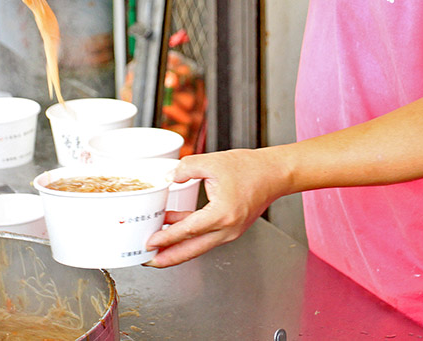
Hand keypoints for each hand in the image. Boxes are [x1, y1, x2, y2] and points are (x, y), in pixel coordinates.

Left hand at [145, 148, 289, 266]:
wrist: (274, 174)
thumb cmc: (251, 168)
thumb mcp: (212, 162)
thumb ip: (186, 168)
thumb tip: (169, 177)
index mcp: (222, 214)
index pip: (187, 231)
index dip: (166, 238)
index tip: (150, 242)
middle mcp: (227, 228)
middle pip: (192, 250)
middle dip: (168, 258)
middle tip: (148, 260)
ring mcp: (231, 231)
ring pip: (198, 246)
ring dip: (177, 248)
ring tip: (157, 247)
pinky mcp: (231, 229)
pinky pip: (206, 237)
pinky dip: (190, 235)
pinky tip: (175, 225)